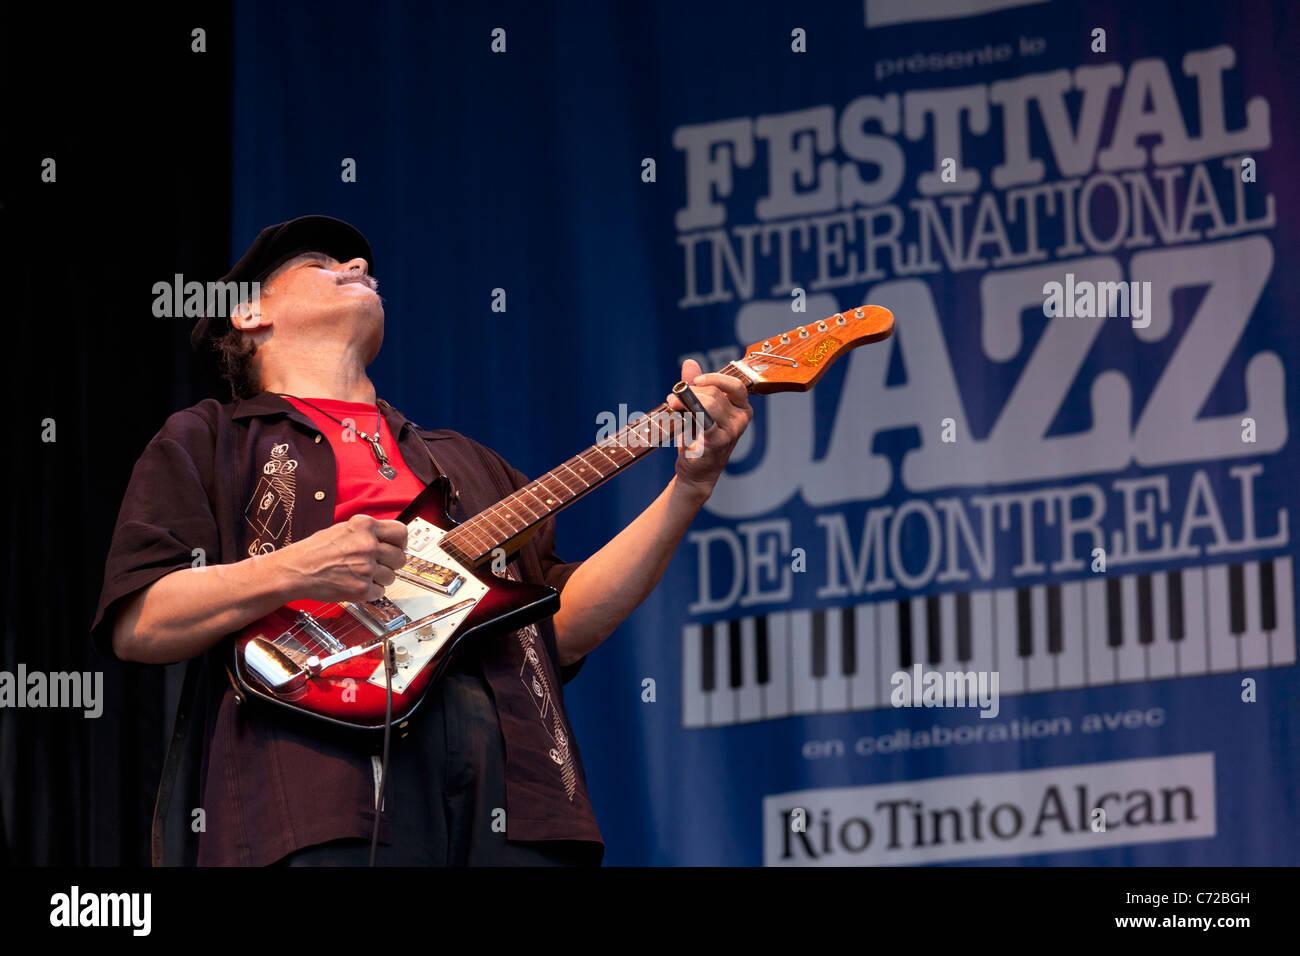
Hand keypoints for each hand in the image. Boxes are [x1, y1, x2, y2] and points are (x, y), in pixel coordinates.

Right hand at [275, 514, 408, 602]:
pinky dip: (371, 591)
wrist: (295, 570)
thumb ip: (367, 532)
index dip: (400, 543)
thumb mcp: (343, 529)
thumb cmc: (313, 551)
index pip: (401, 532)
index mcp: (364, 526)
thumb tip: (388, 539)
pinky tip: (357, 584)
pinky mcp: (362, 589)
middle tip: (378, 565)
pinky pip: (380, 592)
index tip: (396, 548)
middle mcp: (368, 545)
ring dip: (380, 578)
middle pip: (400, 557)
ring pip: (391, 576)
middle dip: (392, 563)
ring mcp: (366, 568)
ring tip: (361, 574)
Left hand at [665, 358, 752, 499]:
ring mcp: (732, 432)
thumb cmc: (699, 439)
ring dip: (685, 402)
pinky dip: (688, 415)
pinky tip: (679, 418)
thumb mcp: (699, 409)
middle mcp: (741, 419)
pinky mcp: (718, 442)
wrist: (696, 471)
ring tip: (673, 407)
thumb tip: (690, 363)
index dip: (715, 379)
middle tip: (673, 398)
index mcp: (742, 409)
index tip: (696, 381)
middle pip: (715, 394)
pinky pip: (703, 419)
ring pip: (708, 404)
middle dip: (690, 392)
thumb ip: (696, 386)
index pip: (736, 385)